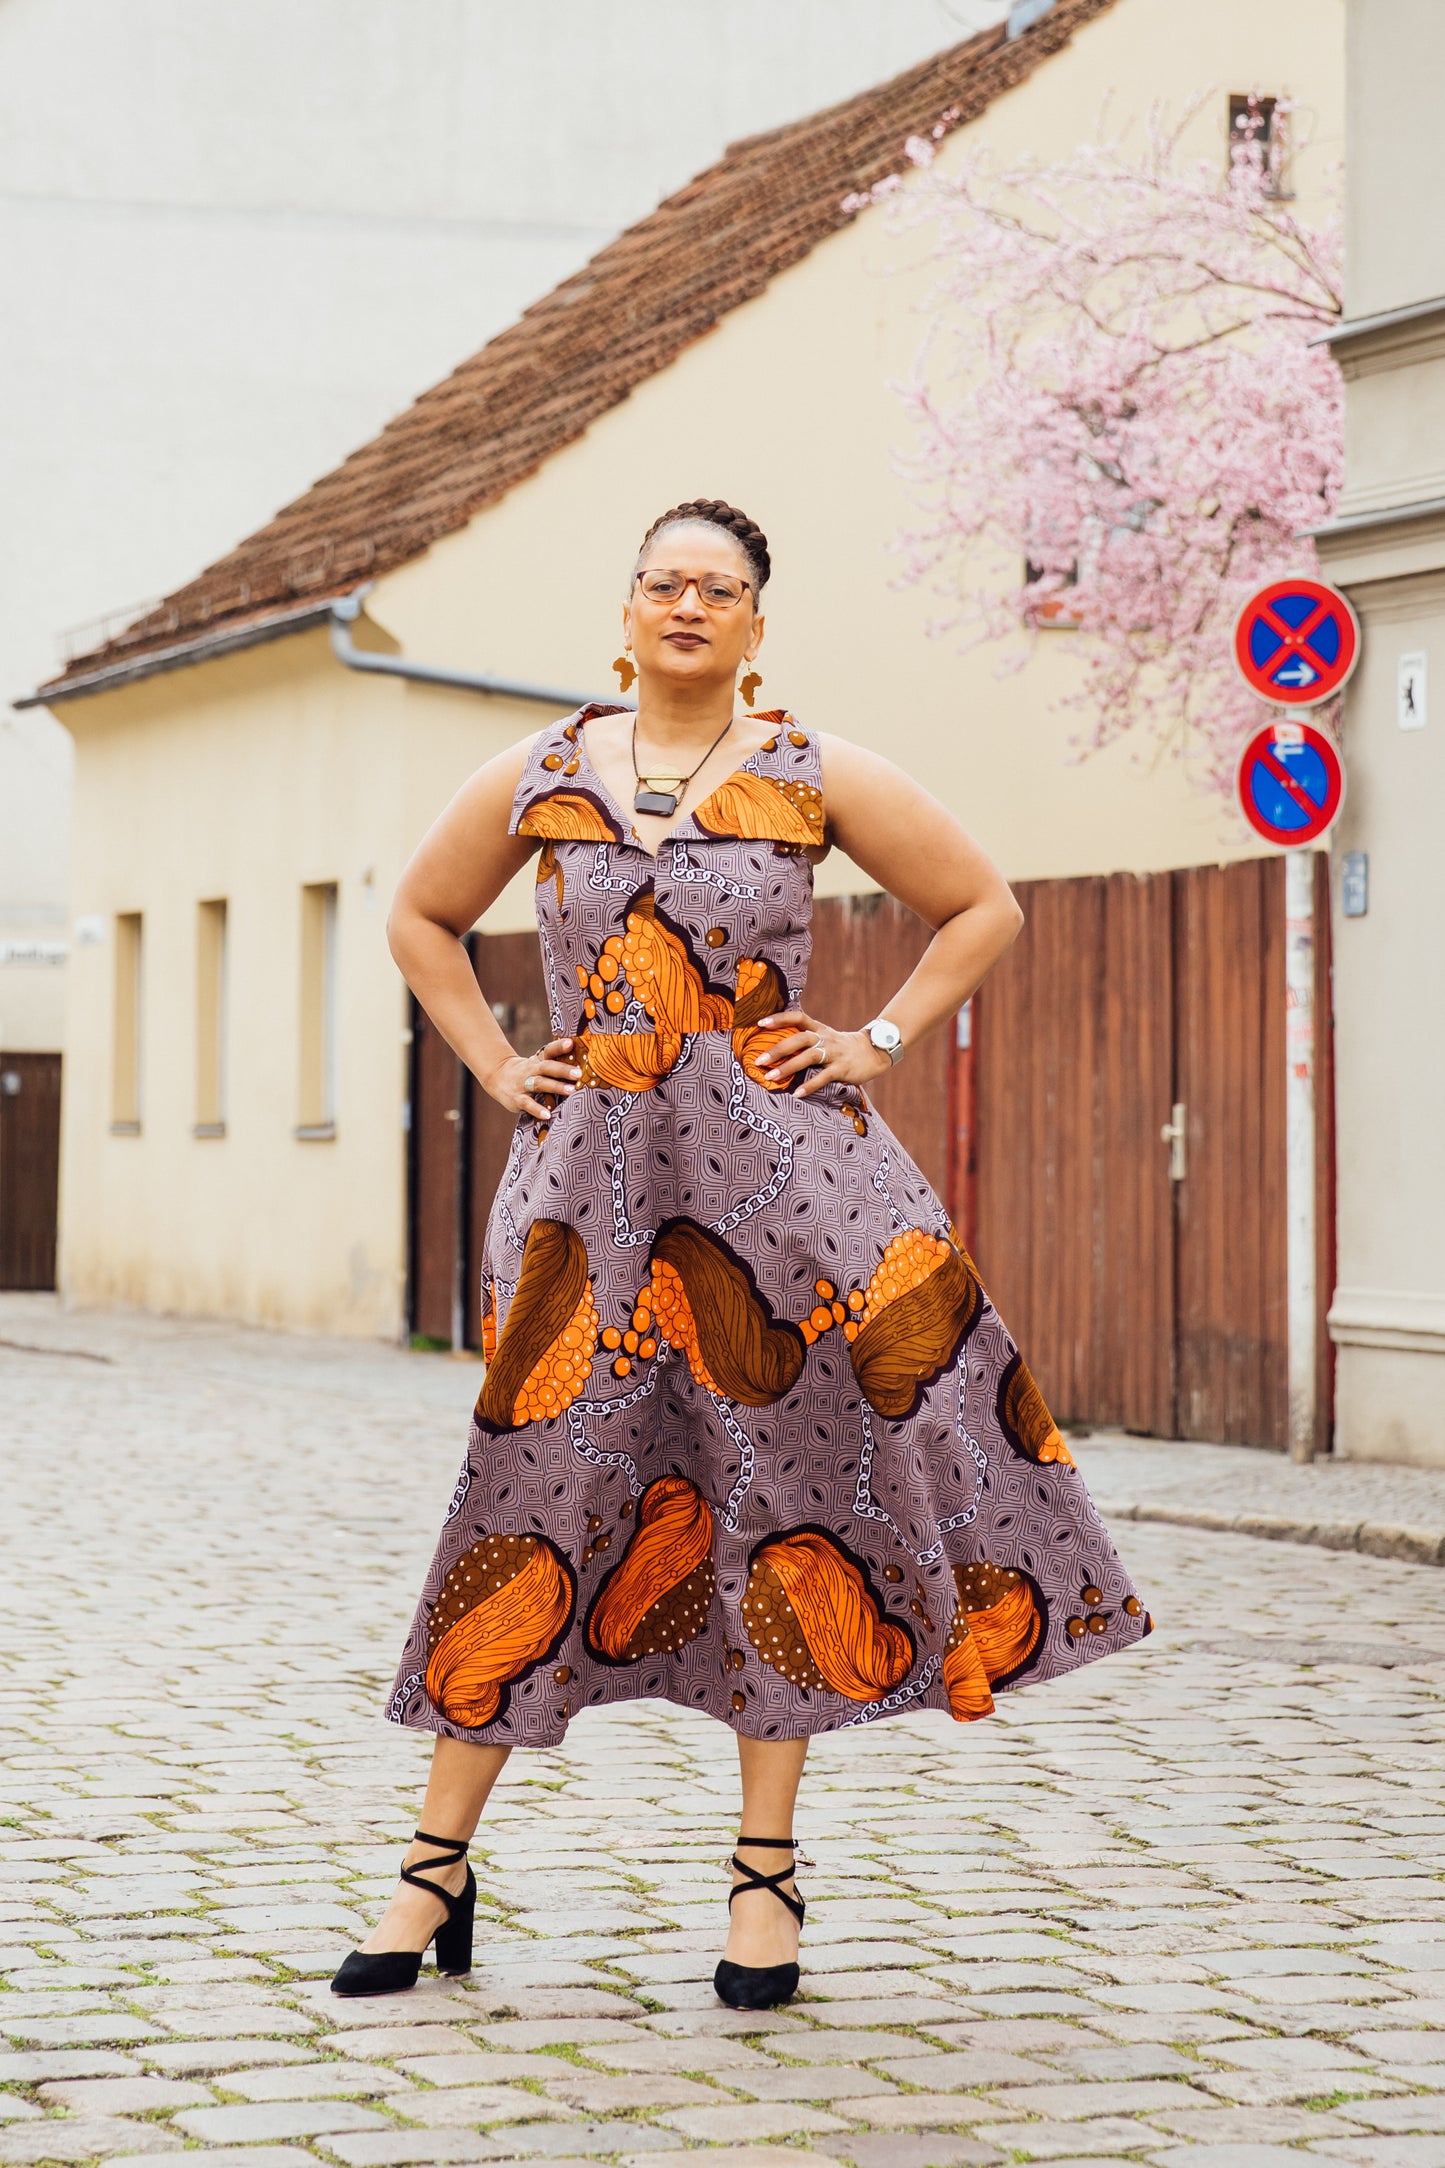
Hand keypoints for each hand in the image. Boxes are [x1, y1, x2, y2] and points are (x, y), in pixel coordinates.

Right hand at [485, 1037, 581, 1120]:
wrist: (498, 1076)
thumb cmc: (528, 1071)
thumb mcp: (539, 1063)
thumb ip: (557, 1062)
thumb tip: (585, 1062)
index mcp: (538, 1060)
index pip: (549, 1050)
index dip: (559, 1046)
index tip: (571, 1043)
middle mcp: (531, 1070)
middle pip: (547, 1067)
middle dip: (562, 1070)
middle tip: (578, 1074)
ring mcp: (523, 1084)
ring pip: (540, 1084)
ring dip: (555, 1087)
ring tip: (571, 1091)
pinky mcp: (517, 1099)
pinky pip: (528, 1104)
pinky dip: (537, 1109)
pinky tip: (548, 1115)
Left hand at [751, 1010, 893, 1097]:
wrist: (874, 1052)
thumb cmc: (843, 1047)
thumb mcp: (826, 1037)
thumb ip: (806, 1040)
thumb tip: (777, 1046)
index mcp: (819, 1029)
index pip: (797, 1017)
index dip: (779, 1018)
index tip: (760, 1023)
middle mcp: (825, 1039)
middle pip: (799, 1039)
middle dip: (777, 1049)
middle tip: (758, 1060)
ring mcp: (834, 1053)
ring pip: (808, 1057)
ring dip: (788, 1067)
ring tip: (771, 1077)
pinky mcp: (842, 1068)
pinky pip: (823, 1077)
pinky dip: (810, 1086)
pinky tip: (797, 1094)